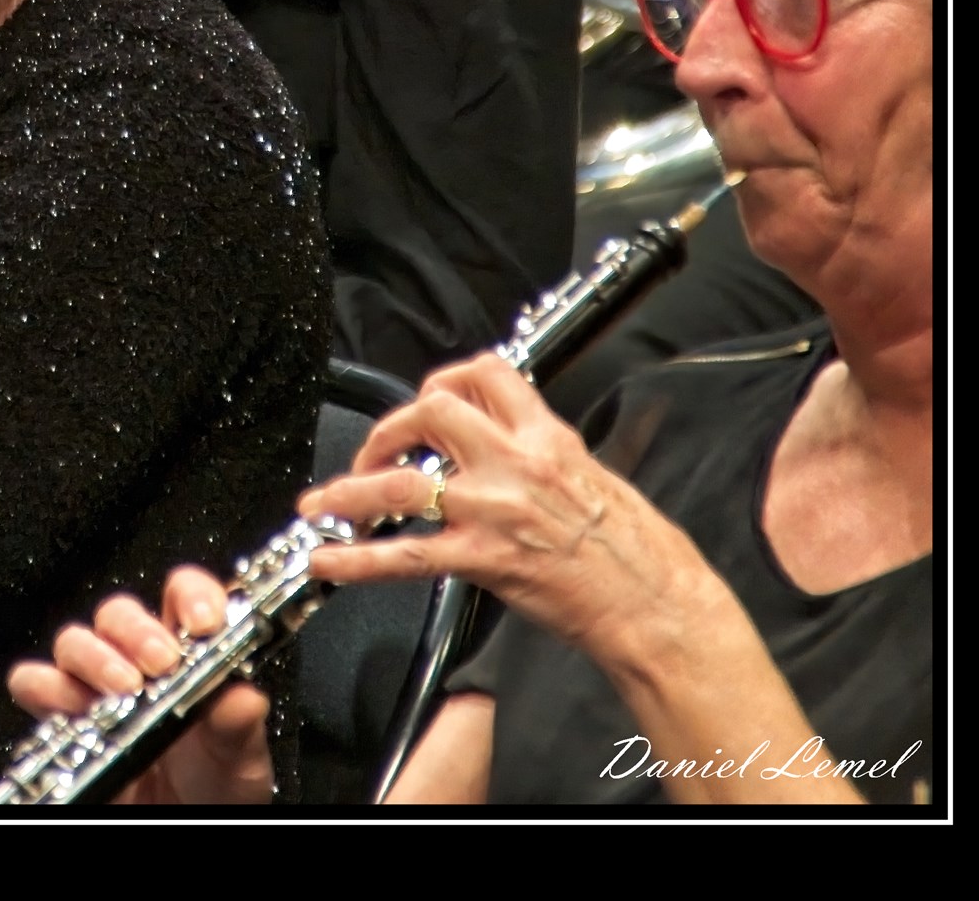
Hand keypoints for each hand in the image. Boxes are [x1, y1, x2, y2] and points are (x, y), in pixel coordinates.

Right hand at [6, 567, 275, 805]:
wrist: (179, 823)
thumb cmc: (212, 787)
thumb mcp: (239, 758)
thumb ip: (238, 725)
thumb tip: (242, 695)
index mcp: (188, 655)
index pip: (183, 596)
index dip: (190, 595)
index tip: (203, 623)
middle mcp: (137, 662)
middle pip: (119, 612)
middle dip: (137, 630)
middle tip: (160, 662)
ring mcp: (95, 688)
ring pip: (75, 640)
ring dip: (94, 657)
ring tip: (122, 688)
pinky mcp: (61, 718)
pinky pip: (33, 684)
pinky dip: (46, 688)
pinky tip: (75, 709)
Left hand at [301, 353, 718, 669]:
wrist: (657, 604)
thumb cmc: (639, 550)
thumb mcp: (597, 475)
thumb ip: (545, 454)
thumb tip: (512, 444)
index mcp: (548, 438)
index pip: (487, 373)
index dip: (444, 379)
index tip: (426, 400)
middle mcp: (515, 462)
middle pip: (431, 412)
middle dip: (389, 429)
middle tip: (375, 455)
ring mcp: (494, 510)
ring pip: (401, 483)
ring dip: (350, 490)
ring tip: (321, 504)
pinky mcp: (484, 559)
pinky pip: (405, 555)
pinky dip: (357, 559)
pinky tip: (328, 560)